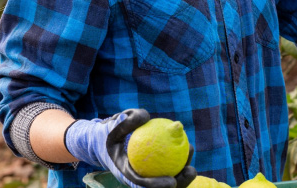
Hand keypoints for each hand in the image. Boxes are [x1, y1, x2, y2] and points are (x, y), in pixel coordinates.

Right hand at [64, 109, 195, 187]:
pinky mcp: (154, 168)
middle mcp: (138, 177)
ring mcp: (147, 174)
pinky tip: (188, 146)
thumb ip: (126, 121)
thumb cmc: (111, 131)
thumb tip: (146, 116)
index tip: (172, 181)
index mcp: (126, 173)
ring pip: (169, 177)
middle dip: (179, 184)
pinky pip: (169, 165)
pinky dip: (179, 158)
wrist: (105, 140)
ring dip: (183, 170)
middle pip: (160, 187)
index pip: (142, 185)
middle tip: (191, 171)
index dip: (157, 187)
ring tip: (191, 151)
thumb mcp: (113, 125)